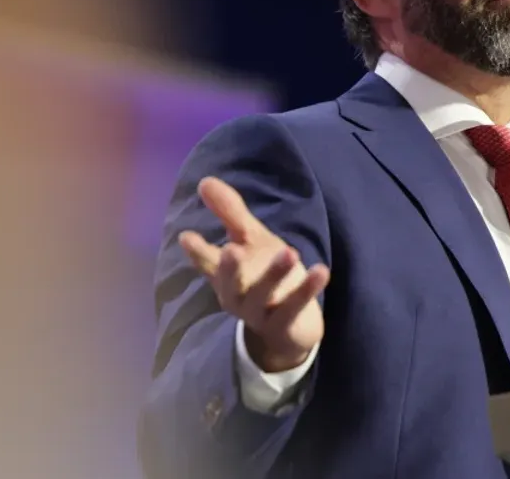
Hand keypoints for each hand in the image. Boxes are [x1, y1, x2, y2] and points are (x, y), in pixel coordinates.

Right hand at [179, 177, 329, 372]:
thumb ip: (230, 213)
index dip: (197, 251)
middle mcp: (236, 296)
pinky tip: (322, 270)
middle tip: (231, 249)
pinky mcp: (284, 324)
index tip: (187, 237)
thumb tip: (205, 181)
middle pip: (230, 283)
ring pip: (263, 294)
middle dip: (229, 269)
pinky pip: (294, 306)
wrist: (290, 329)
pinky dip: (307, 289)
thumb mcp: (251, 242)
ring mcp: (259, 313)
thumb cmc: (266, 278)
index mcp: (225, 276)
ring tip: (289, 252)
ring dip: (275, 275)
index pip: (207, 262)